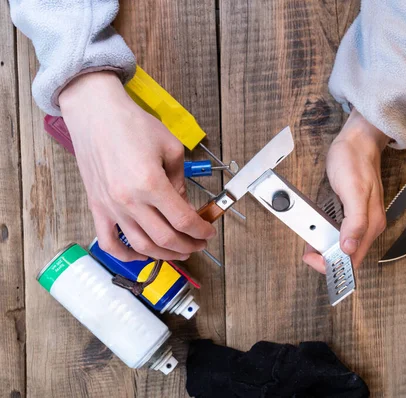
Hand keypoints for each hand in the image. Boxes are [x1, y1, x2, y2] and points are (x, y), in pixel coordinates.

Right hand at [59, 71, 215, 261]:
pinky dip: (126, 255)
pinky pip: (109, 242)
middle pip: (165, 238)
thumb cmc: (133, 124)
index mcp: (151, 183)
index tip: (209, 232)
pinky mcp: (97, 206)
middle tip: (199, 244)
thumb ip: (180, 181)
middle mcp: (130, 200)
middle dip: (188, 245)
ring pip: (141, 246)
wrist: (96, 114)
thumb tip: (184, 204)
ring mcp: (111, 206)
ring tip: (179, 251)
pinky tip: (142, 255)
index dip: (201, 230)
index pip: (183, 220)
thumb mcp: (170, 148)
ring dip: (164, 254)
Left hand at [303, 109, 388, 272]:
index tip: (314, 258)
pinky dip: (323, 233)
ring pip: (339, 244)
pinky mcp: (349, 211)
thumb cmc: (356, 160)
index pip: (352, 260)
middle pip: (345, 255)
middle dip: (324, 256)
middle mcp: (367, 225)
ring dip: (323, 246)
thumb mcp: (354, 190)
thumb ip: (355, 221)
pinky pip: (336, 230)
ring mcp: (358, 219)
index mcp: (371, 224)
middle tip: (308, 249)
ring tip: (309, 242)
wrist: (357, 141)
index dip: (332, 265)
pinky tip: (314, 230)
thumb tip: (349, 247)